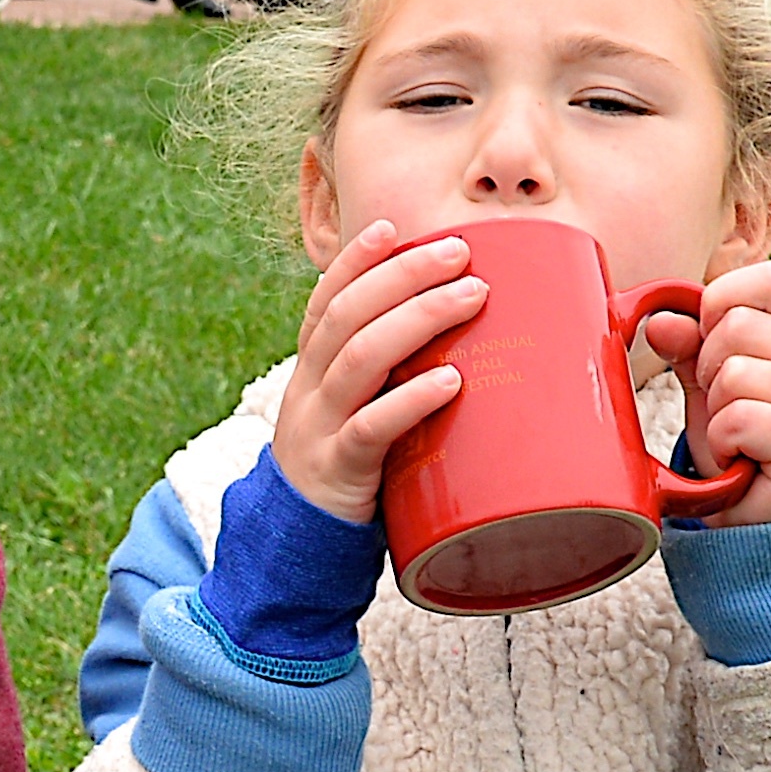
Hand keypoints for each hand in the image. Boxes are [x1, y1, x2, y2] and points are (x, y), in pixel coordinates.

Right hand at [271, 218, 486, 521]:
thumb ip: (388, 376)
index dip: (355, 261)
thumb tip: (460, 335)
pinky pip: (372, 427)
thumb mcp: (354, 411)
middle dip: (404, 275)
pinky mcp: (339, 468)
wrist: (298, 542)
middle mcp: (309, 388)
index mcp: (311, 369)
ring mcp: (319, 426)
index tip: (393, 228)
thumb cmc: (348, 467)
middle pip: (348, 315)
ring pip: (360, 358)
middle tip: (459, 253)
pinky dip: (412, 399)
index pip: (325, 300)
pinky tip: (451, 381)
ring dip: (419, 319)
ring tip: (472, 296)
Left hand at [633, 261, 770, 529]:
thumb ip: (690, 347)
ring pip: (735, 373)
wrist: (763, 522)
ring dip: (714, 413)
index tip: (710, 349)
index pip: (768, 279)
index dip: (720, 305)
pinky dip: (722, 442)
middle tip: (723, 410)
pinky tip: (739, 459)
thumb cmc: (739, 446)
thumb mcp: (709, 387)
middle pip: (738, 326)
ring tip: (733, 438)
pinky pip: (740, 419)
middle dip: (708, 370)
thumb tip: (661, 320)